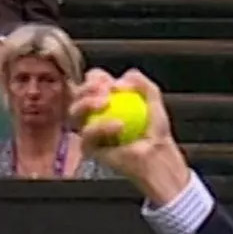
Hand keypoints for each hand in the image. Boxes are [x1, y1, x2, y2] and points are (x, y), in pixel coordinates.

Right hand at [69, 68, 190, 204]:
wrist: (157, 155)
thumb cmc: (155, 129)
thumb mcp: (153, 98)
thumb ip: (141, 82)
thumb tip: (118, 81)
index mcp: (106, 97)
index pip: (93, 81)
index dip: (96, 78)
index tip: (107, 81)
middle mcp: (94, 112)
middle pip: (77, 94)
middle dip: (86, 88)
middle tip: (104, 91)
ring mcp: (89, 130)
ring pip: (74, 112)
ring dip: (87, 103)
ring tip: (106, 103)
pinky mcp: (88, 147)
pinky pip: (87, 135)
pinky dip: (101, 128)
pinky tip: (118, 126)